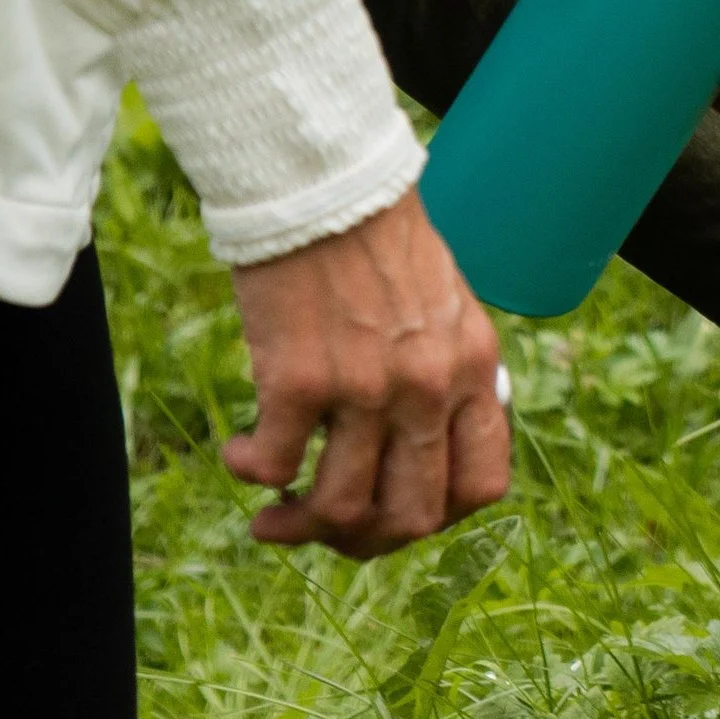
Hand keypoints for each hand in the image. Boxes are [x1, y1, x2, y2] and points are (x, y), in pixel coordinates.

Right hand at [224, 192, 506, 557]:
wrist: (322, 178)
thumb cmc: (374, 234)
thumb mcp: (443, 301)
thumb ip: (442, 371)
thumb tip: (417, 446)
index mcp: (473, 365)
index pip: (481, 485)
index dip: (437, 516)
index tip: (395, 510)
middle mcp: (428, 385)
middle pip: (411, 516)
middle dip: (365, 540)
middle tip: (325, 526)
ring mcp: (366, 387)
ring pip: (341, 509)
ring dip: (300, 526)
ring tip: (272, 516)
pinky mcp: (300, 379)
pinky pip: (273, 467)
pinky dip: (251, 473)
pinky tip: (238, 454)